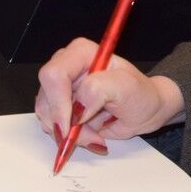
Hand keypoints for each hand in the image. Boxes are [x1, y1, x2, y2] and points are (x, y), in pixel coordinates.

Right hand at [34, 37, 184, 149]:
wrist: (144, 110)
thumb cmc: (140, 93)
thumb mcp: (126, 86)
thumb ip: (99, 89)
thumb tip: (76, 108)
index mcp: (80, 53)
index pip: (54, 74)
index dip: (58, 101)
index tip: (72, 122)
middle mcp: (67, 68)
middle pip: (46, 99)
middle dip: (66, 123)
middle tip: (91, 133)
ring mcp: (61, 89)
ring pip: (47, 117)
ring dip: (71, 133)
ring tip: (96, 132)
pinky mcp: (61, 108)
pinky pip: (52, 127)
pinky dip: (70, 138)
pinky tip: (91, 133)